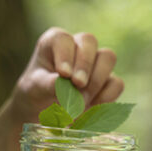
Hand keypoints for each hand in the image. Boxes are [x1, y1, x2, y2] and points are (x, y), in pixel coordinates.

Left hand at [9, 27, 123, 123]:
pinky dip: (106, 97)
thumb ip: (47, 84)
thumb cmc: (36, 92)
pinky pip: (116, 83)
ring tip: (81, 100)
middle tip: (77, 85)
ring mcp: (95, 62)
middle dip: (84, 65)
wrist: (44, 111)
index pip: (63, 39)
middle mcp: (78, 46)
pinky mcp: (108, 81)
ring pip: (108, 58)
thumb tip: (63, 83)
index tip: (64, 74)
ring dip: (96, 80)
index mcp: (55, 42)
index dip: (65, 55)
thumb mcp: (35, 89)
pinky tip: (91, 108)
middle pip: (90, 42)